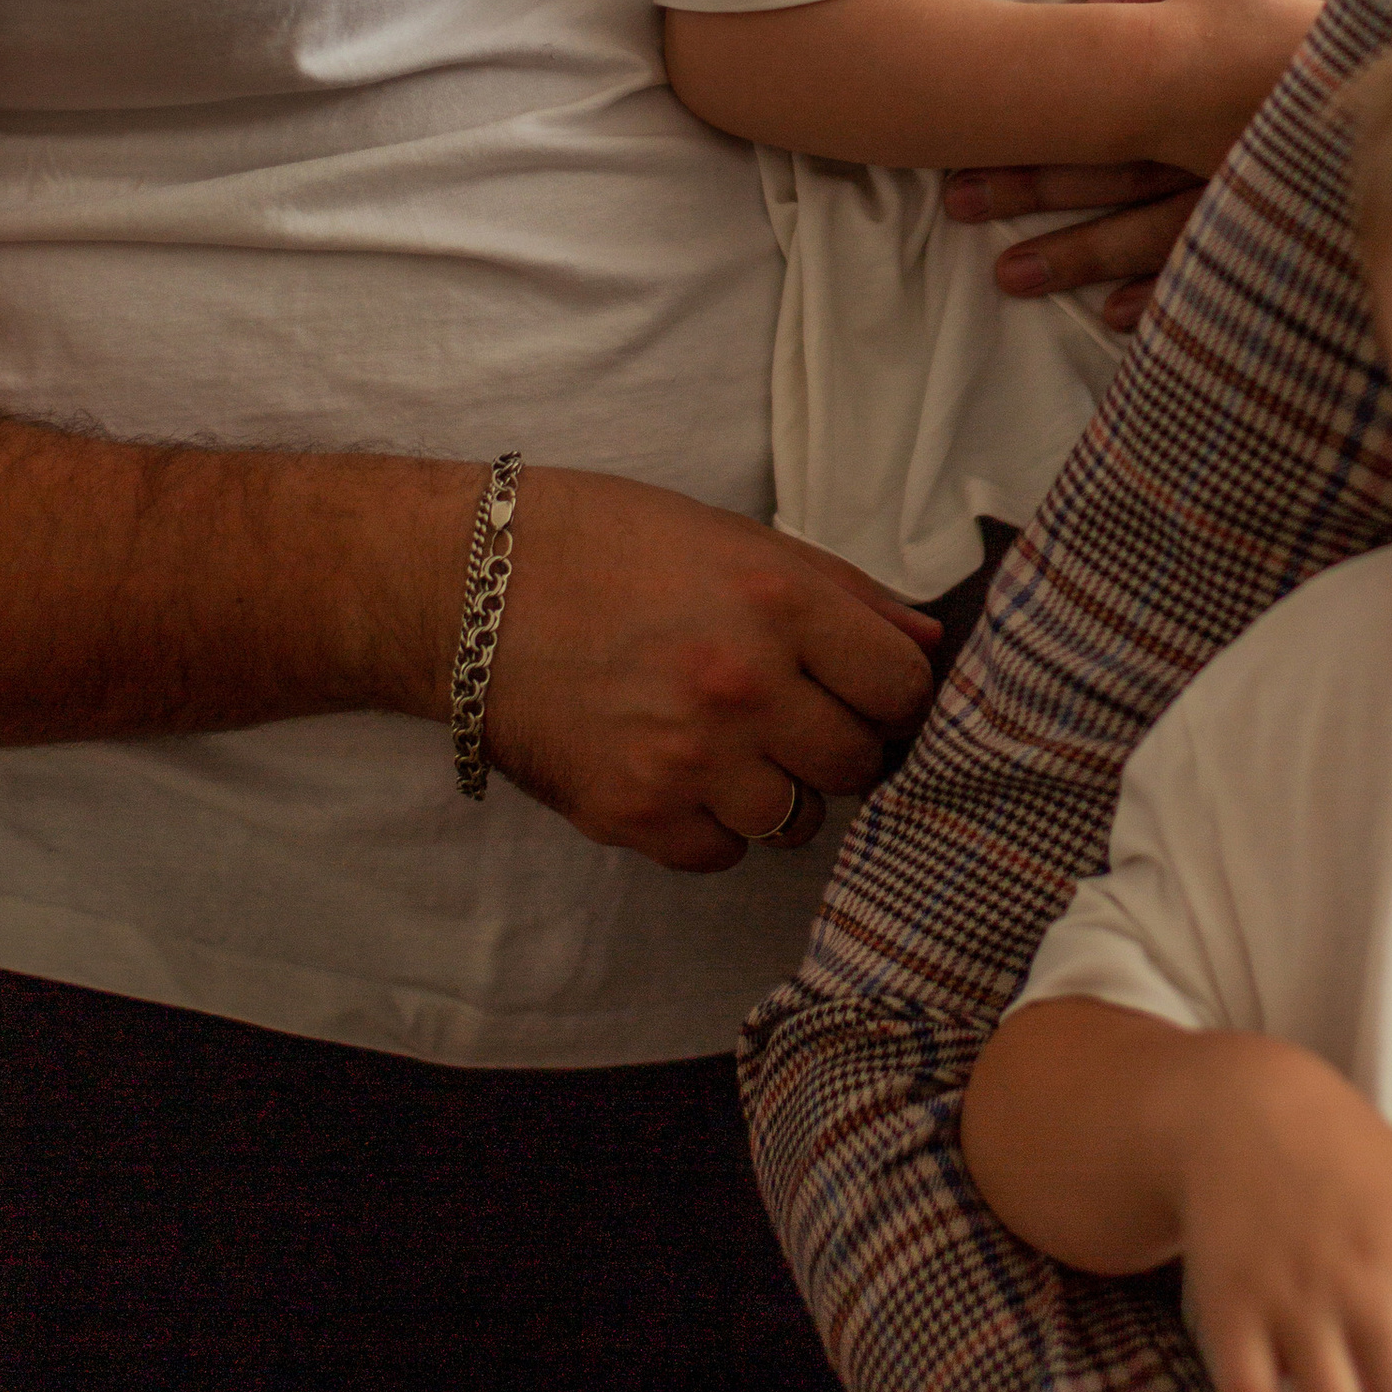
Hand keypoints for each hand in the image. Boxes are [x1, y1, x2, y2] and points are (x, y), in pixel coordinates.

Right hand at [477, 465, 941, 871]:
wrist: (466, 586)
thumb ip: (842, 595)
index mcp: (779, 604)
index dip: (892, 694)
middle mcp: (743, 687)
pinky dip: (714, 826)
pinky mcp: (632, 813)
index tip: (865, 690)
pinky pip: (720, 854)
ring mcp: (687, 760)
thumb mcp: (734, 537)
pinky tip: (682, 774)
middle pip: (856, 763)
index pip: (902, 690)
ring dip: (777, 790)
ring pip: (794, 820)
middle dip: (837, 744)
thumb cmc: (603, 542)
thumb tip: (925, 646)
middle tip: (794, 716)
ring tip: (729, 744)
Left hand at [943, 0, 1329, 311]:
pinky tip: (1118, 313)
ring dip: (1087, 257)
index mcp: (1225, 50)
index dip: (1039, 133)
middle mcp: (1250, 120)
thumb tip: (1105, 5)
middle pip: (1128, 172)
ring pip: (1168, 229)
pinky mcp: (1308, 196)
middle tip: (962, 206)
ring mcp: (1281, 168)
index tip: (965, 151)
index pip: (1118, 103)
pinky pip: (1232, 254)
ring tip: (1012, 276)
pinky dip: (1172, 286)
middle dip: (1041, 194)